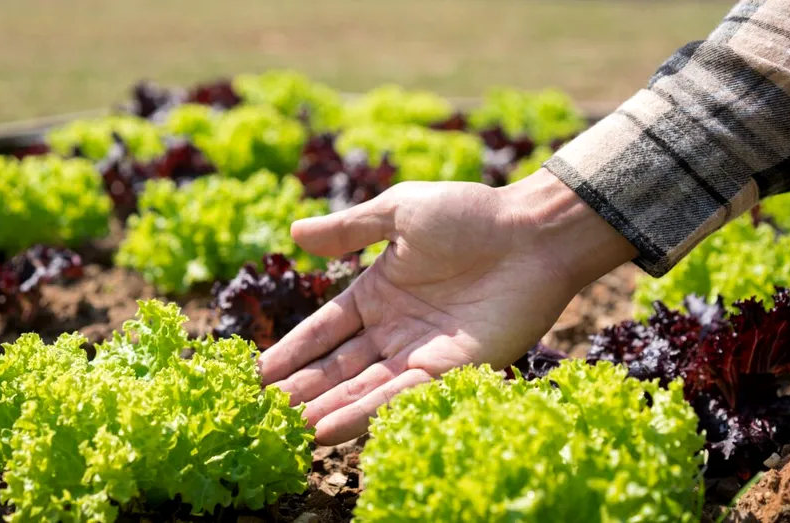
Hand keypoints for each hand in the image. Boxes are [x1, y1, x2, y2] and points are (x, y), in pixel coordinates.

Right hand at [258, 169, 636, 444]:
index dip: (290, 352)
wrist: (533, 233)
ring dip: (327, 408)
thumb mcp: (398, 212)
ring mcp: (421, 352)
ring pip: (363, 387)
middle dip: (301, 389)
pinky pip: (401, 395)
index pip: (323, 331)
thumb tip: (294, 233)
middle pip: (337, 367)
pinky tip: (331, 427)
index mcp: (377, 293)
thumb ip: (348, 230)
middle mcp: (394, 329)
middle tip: (263, 413)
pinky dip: (365, 412)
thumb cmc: (469, 214)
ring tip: (291, 429)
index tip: (256, 375)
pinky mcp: (452, 371)